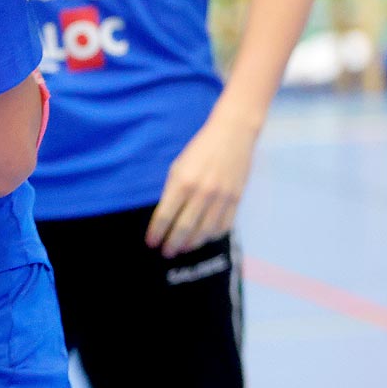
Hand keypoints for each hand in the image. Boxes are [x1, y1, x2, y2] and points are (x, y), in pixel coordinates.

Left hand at [146, 114, 257, 256]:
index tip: (150, 242)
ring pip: (204, 232)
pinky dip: (212, 236)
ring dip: (191, 244)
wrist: (232, 135)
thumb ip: (172, 191)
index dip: (156, 232)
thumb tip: (166, 217)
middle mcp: (202, 192)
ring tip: (182, 248)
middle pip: (184, 228)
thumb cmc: (199, 150)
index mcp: (182, 182)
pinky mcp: (236, 200)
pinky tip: (203, 238)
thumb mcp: (178, 167)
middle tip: (165, 252)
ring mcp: (221, 198)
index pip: (165, 216)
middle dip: (172, 244)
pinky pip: (223, 226)